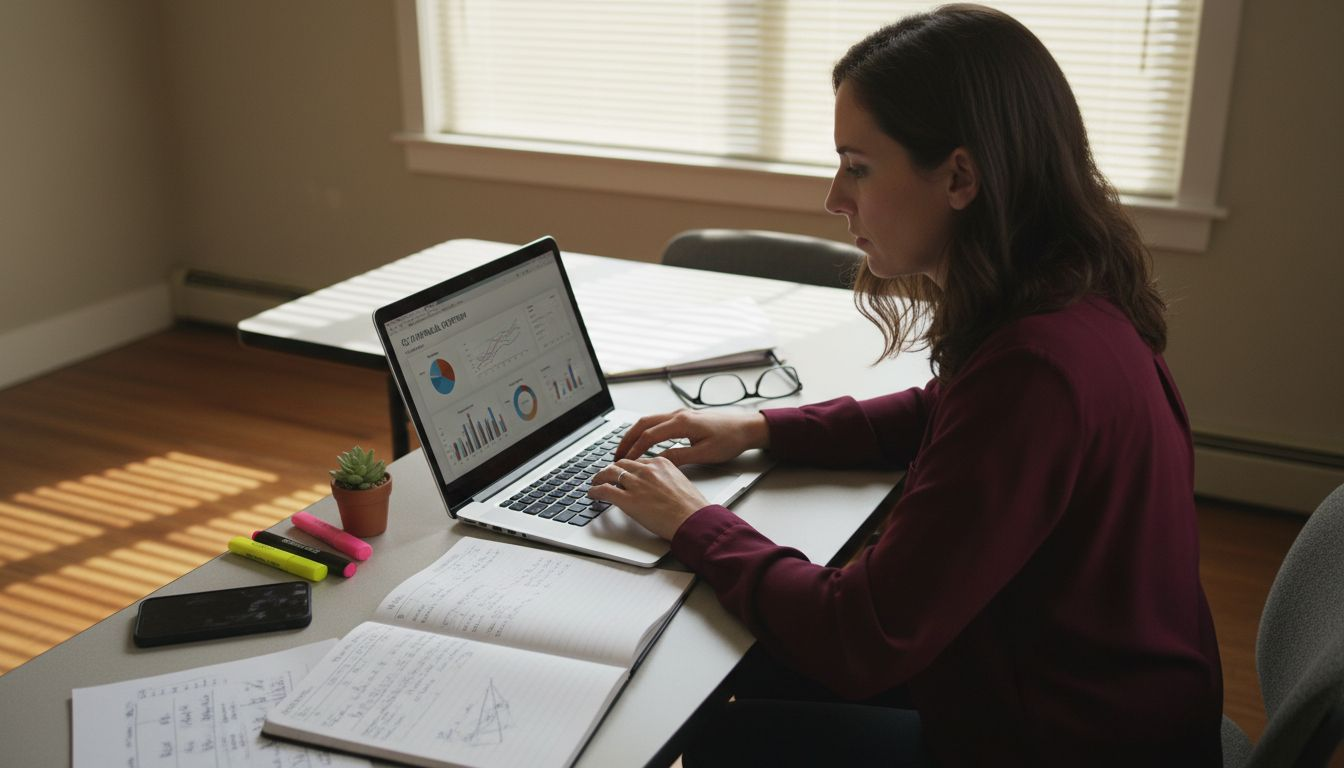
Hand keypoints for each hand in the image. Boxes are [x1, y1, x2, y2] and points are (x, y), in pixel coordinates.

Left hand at [589, 458, 707, 540]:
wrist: (693, 520)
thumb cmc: (691, 508)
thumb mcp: (680, 483)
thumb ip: (665, 479)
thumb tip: (656, 486)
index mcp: (661, 463)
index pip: (637, 461)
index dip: (627, 467)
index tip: (623, 472)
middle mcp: (647, 470)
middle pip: (621, 464)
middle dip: (611, 469)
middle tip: (606, 475)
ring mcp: (636, 484)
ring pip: (609, 473)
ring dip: (599, 478)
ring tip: (595, 482)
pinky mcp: (628, 500)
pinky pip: (605, 490)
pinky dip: (595, 491)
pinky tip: (592, 494)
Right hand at [616, 409, 769, 465]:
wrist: (747, 428)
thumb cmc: (730, 440)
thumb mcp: (704, 454)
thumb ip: (679, 457)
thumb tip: (658, 462)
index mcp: (682, 423)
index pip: (650, 435)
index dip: (634, 449)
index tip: (625, 462)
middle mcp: (678, 415)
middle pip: (643, 423)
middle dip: (627, 439)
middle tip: (616, 455)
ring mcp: (681, 414)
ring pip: (649, 420)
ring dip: (634, 434)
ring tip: (625, 450)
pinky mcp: (684, 417)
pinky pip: (658, 422)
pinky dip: (645, 431)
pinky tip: (642, 442)